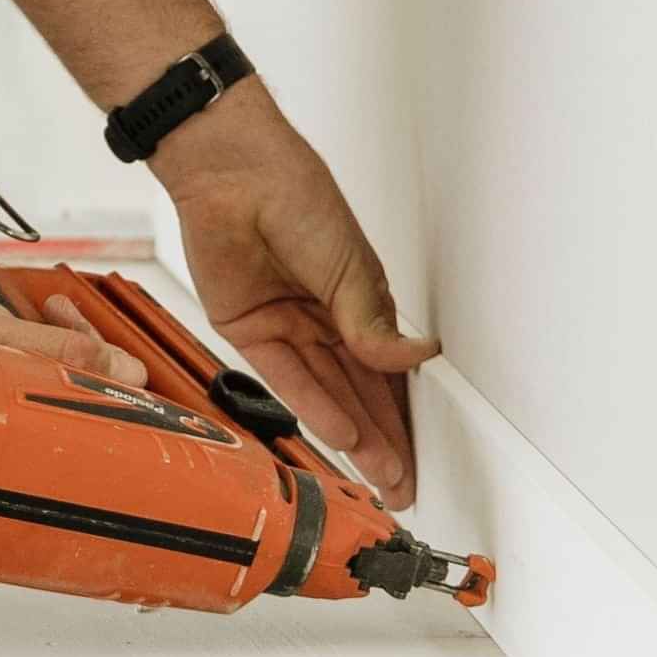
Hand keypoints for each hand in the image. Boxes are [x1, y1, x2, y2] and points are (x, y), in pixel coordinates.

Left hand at [152, 87, 432, 507]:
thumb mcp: (349, 264)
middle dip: (384, 439)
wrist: (233, 172)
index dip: (405, 415)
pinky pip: (287, 378)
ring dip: (355, 434)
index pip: (388, 372)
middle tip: (404, 483)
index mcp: (359, 297)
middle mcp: (325, 317)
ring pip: (328, 393)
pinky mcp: (250, 330)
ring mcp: (289, 325)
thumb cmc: (294, 193)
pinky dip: (314, 406)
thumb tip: (415, 357)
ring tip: (380, 472)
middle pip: (359, 392)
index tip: (423, 453)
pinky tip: (341, 435)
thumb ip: (373, 323)